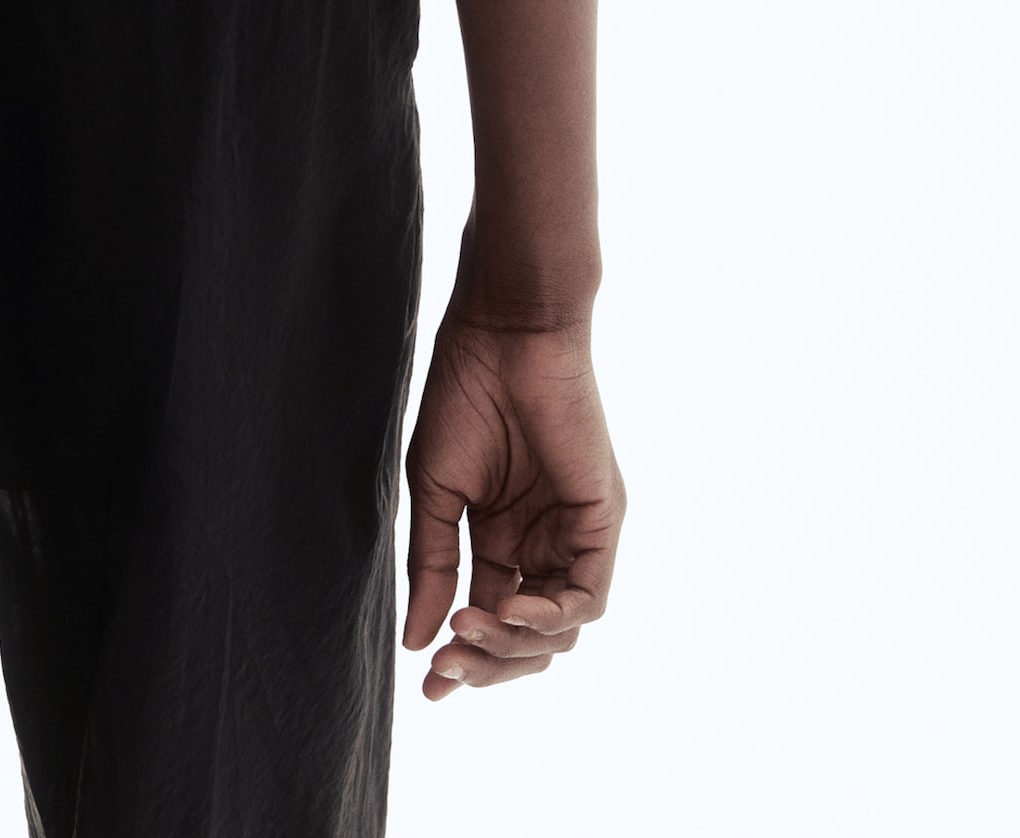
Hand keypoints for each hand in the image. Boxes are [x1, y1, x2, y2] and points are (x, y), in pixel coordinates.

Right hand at [403, 310, 623, 698]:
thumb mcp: (435, 490)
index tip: (427, 687)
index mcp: (502, 535)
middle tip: (445, 668)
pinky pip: (587, 597)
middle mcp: (542, 543)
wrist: (504, 331)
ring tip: (469, 627)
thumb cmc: (464, 394)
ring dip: (512, 643)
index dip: (463, 659)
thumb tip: (417, 641)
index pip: (489, 617)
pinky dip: (551, 614)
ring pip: (559, 630)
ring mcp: (574, 535)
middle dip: (486, 663)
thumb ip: (432, 564)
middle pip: (526, 638)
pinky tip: (511, 606)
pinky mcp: (602, 521)